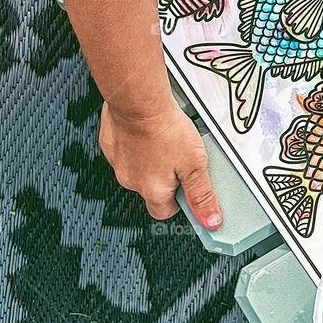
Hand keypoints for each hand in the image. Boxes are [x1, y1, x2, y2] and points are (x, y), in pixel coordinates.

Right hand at [99, 98, 222, 228]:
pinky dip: (137, 143)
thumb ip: (202, 194)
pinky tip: (151, 130)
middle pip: (151, 189)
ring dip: (151, 159)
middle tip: (180, 159)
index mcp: (152, 190)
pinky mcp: (111, 143)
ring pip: (138, 168)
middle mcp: (131, 181)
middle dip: (166, 178)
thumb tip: (210, 221)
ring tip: (168, 140)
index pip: (165, 212)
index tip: (188, 192)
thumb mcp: (195, 165)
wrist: (138, 101)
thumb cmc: (165, 129)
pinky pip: (126, 150)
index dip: (179, 202)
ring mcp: (118, 162)